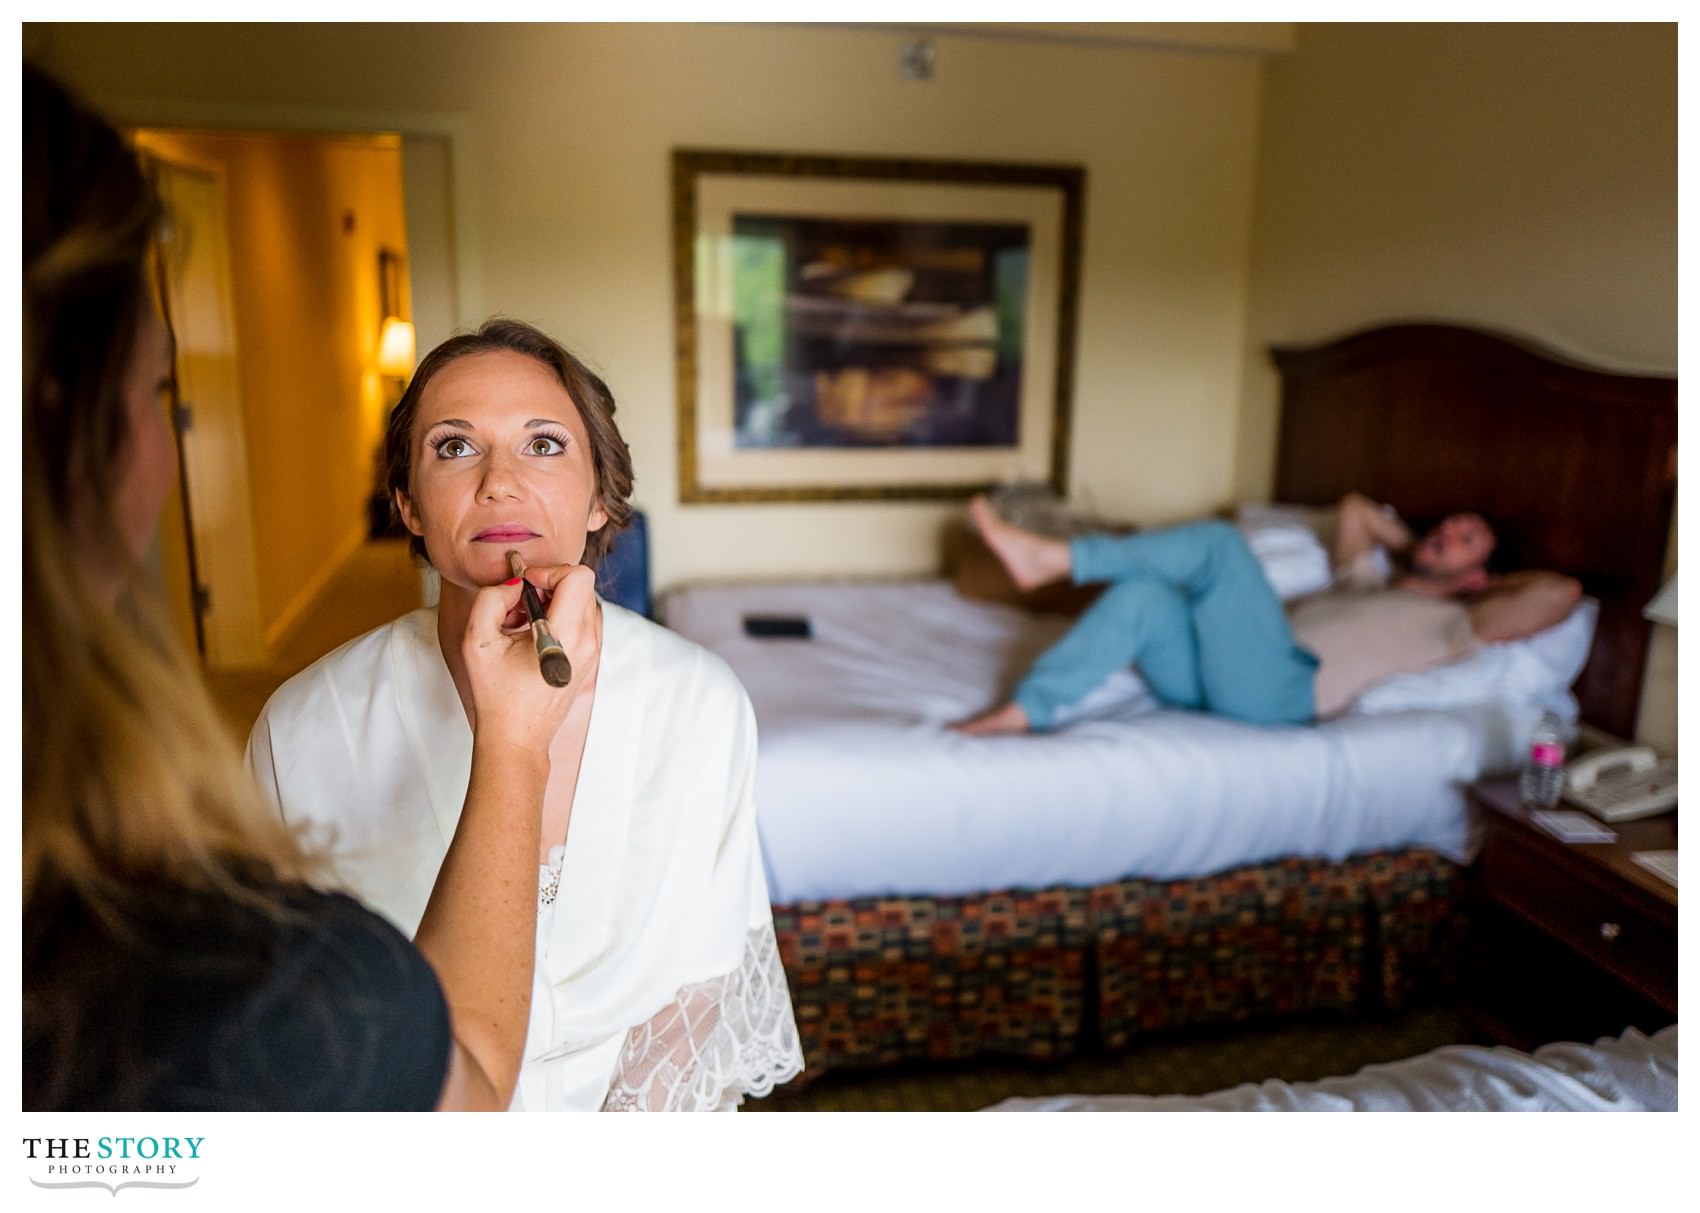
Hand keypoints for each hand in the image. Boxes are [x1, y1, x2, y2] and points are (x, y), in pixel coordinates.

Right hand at [460, 563, 600, 754]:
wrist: (516, 737)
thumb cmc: (496, 696)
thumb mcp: (477, 641)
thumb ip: (491, 599)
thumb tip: (514, 584)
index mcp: (567, 636)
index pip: (579, 576)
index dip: (549, 571)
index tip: (525, 586)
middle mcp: (588, 641)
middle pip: (580, 585)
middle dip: (547, 586)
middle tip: (518, 608)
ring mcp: (592, 650)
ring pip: (581, 601)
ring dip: (551, 602)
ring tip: (521, 625)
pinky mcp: (588, 657)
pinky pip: (580, 620)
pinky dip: (557, 617)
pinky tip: (531, 637)